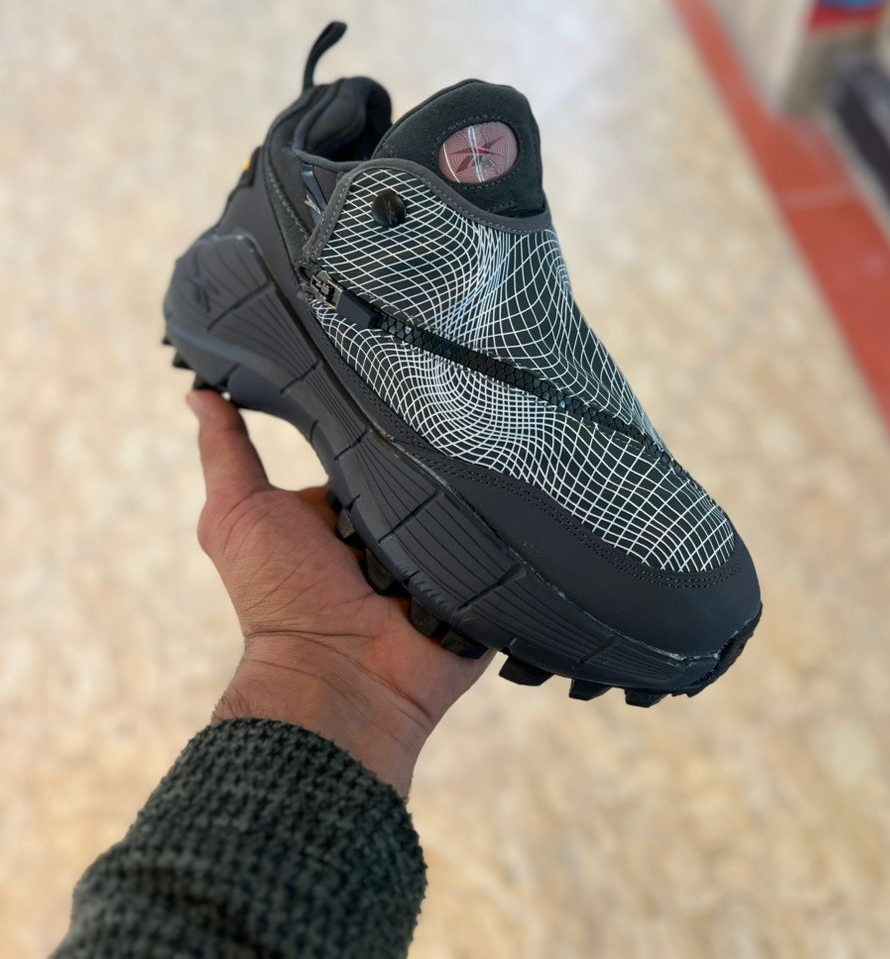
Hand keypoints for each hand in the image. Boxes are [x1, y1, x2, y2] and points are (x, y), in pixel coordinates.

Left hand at [187, 389, 492, 795]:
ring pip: (469, 501)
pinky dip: (503, 537)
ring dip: (467, 492)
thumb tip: (199, 392)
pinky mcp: (480, 590)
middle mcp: (396, 532)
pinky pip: (505, 551)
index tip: (394, 385)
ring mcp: (441, 561)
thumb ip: (227, 453)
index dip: (381, 422)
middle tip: (440, 433)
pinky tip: (511, 505)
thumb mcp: (239, 514)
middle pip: (427, 470)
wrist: (338, 683)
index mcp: (348, 509)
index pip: (376, 446)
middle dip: (430, 453)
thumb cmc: (278, 599)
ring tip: (469, 474)